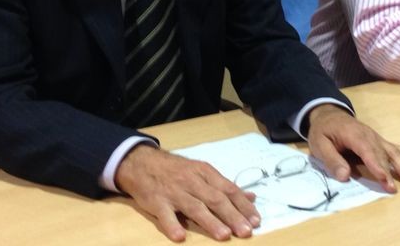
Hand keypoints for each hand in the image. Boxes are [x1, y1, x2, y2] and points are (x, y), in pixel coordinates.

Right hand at [115, 144, 260, 241]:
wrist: (143, 163)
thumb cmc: (177, 170)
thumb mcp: (203, 172)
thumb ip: (225, 186)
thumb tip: (251, 196)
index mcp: (206, 173)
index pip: (229, 189)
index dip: (243, 205)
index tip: (256, 220)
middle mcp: (193, 181)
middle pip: (216, 199)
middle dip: (233, 216)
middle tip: (246, 231)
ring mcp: (174, 192)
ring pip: (195, 207)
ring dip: (211, 221)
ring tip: (224, 235)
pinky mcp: (156, 202)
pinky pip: (165, 215)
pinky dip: (172, 224)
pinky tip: (180, 236)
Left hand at [306, 104, 399, 191]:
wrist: (329, 114)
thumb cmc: (323, 131)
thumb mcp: (319, 145)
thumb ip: (332, 160)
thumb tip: (345, 176)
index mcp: (353, 134)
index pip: (367, 151)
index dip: (376, 165)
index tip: (385, 179)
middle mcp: (369, 135)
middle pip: (382, 153)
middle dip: (391, 170)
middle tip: (398, 187)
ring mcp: (376, 137)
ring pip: (393, 150)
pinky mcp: (379, 141)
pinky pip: (395, 148)